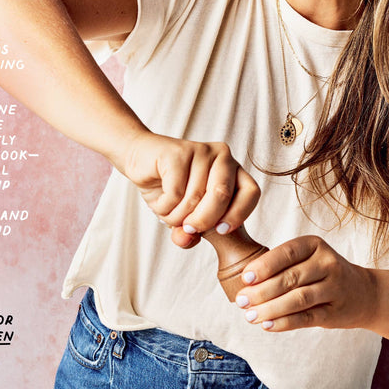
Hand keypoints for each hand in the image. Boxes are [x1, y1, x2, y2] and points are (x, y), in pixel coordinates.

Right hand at [121, 132, 259, 247]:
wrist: (138, 159)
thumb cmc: (169, 187)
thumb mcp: (185, 215)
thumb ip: (191, 232)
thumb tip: (187, 238)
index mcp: (233, 170)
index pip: (251, 192)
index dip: (238, 215)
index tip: (221, 231)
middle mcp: (222, 156)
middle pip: (222, 196)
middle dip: (204, 220)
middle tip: (189, 228)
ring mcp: (200, 150)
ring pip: (195, 197)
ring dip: (176, 216)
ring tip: (167, 212)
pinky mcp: (177, 152)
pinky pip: (174, 192)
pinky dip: (164, 206)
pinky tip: (159, 201)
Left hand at [234, 235, 377, 331]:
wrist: (364, 293)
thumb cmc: (323, 274)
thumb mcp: (307, 259)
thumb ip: (280, 266)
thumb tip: (243, 282)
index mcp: (315, 245)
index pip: (286, 253)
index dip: (264, 266)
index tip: (245, 278)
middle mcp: (327, 263)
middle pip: (289, 278)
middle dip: (261, 291)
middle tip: (242, 301)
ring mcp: (334, 288)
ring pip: (297, 299)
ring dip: (270, 309)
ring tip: (250, 316)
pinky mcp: (335, 312)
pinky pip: (306, 318)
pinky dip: (284, 323)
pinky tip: (267, 325)